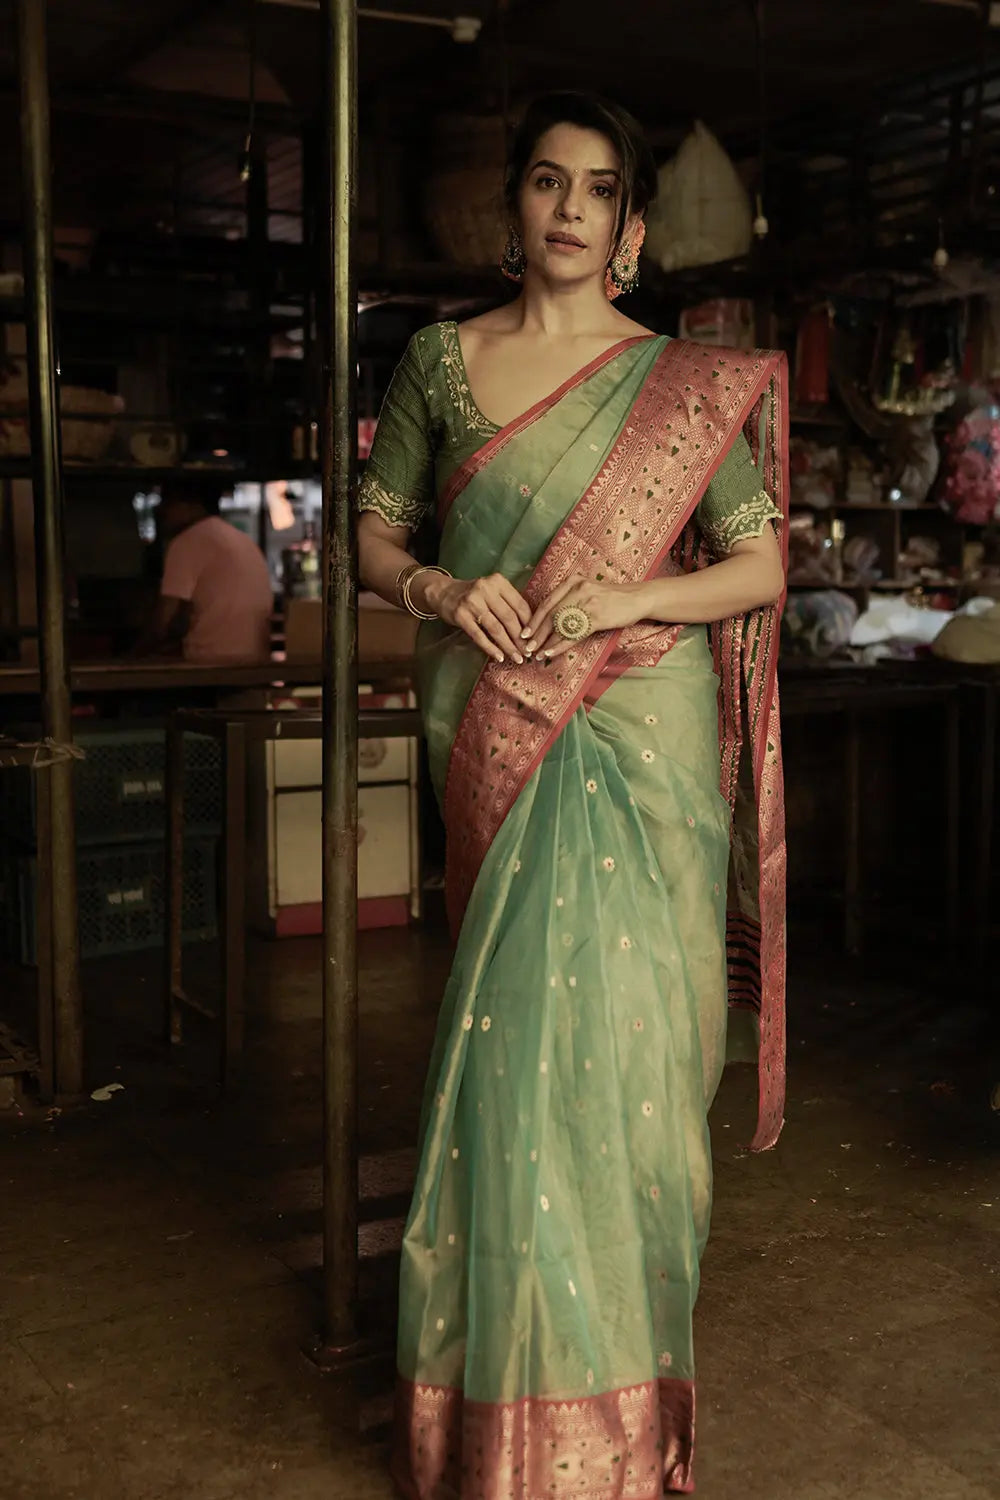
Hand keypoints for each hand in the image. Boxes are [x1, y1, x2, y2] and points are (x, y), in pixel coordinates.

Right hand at [423, 571, 532, 663]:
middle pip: (509, 618)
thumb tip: (530, 629)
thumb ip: (509, 603)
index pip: (520, 605)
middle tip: (528, 653)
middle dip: (520, 639)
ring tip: (517, 658)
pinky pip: (479, 635)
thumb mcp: (492, 591)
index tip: (535, 639)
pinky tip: (499, 657)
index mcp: (498, 581)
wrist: (443, 592)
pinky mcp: (460, 615)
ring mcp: (472, 602)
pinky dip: (490, 648)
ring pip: (496, 628)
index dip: (530, 624)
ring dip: (508, 646)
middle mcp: (485, 589)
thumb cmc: (474, 595)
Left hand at [522, 576, 648, 659]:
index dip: (534, 620)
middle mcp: (577, 589)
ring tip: (537, 654)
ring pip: (560, 626)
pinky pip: (573, 635)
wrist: (637, 598)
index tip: (524, 633)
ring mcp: (587, 603)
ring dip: (546, 643)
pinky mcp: (597, 617)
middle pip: (550, 615)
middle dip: (537, 634)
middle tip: (527, 647)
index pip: (547, 603)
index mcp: (572, 581)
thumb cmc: (611, 597)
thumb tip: (547, 621)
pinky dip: (560, 646)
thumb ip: (569, 599)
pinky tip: (551, 653)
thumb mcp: (587, 590)